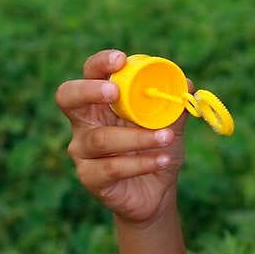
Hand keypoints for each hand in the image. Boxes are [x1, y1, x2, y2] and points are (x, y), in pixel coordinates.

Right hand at [55, 48, 189, 226]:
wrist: (157, 193)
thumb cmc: (158, 150)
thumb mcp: (171, 125)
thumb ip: (175, 106)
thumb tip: (186, 83)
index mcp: (101, 102)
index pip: (90, 74)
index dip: (100, 64)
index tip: (121, 60)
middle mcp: (84, 122)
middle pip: (68, 97)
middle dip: (89, 91)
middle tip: (115, 93)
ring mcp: (83, 151)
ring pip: (100, 138)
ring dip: (137, 137)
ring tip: (167, 137)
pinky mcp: (90, 178)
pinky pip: (111, 168)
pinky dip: (140, 163)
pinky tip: (162, 160)